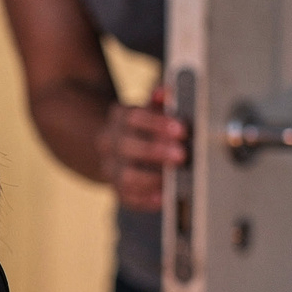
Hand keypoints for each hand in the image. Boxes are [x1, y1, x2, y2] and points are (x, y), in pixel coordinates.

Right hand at [96, 86, 186, 210]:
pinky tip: (162, 198)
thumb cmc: (144, 127)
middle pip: (127, 146)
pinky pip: (128, 198)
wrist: (117, 148)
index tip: (181, 129)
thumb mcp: (151, 110)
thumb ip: (160, 102)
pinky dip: (146, 200)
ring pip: (125, 176)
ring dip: (151, 178)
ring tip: (173, 178)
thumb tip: (168, 91)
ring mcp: (110, 168)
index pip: (133, 118)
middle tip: (182, 154)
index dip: (157, 123)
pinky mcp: (117, 189)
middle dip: (156, 151)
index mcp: (117, 118)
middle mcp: (109, 143)